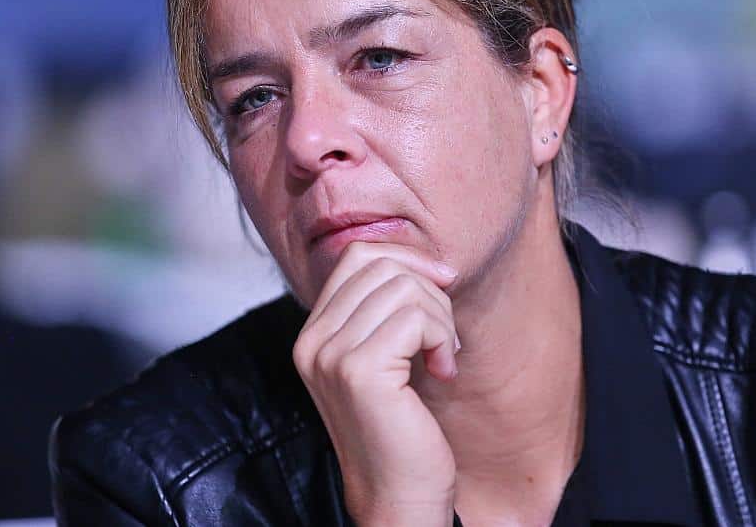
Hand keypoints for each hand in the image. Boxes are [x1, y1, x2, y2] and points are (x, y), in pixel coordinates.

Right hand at [292, 241, 460, 525]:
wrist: (399, 498)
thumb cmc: (402, 430)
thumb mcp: (387, 357)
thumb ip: (387, 311)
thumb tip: (431, 264)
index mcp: (312, 333)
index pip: (357, 256)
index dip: (407, 258)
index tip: (442, 285)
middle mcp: (312, 340)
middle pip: (382, 265)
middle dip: (430, 292)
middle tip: (443, 337)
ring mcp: (330, 354)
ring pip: (404, 288)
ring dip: (441, 319)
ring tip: (442, 357)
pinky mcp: (358, 370)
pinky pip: (416, 318)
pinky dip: (442, 338)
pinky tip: (443, 371)